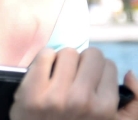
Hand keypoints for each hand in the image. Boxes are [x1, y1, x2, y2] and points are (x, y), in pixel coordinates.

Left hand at [10, 47, 137, 119]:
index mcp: (105, 108)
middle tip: (73, 75)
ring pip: (68, 52)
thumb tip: (128, 73)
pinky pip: (45, 55)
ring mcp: (55, 96)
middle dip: (83, 62)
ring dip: (63, 60)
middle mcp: (82, 100)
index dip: (97, 71)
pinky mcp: (31, 91)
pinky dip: (45, 59)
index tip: (88, 80)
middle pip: (91, 54)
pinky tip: (43, 73)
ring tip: (58, 75)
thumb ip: (134, 104)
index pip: (109, 65)